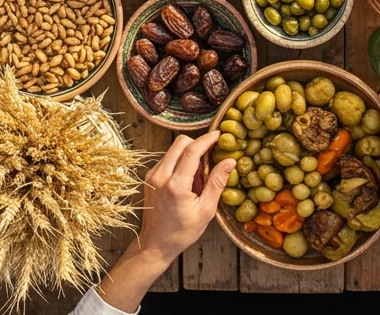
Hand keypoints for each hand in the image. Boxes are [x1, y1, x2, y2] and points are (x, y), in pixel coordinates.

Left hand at [138, 132, 234, 263]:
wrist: (155, 244)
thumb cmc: (182, 232)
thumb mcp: (205, 210)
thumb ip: (217, 183)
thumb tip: (230, 160)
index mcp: (175, 185)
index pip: (192, 151)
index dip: (207, 139)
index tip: (219, 135)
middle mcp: (160, 176)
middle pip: (181, 142)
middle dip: (197, 144)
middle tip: (209, 159)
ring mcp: (152, 175)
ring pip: (173, 149)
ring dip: (188, 154)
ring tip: (196, 177)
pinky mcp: (149, 176)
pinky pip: (168, 158)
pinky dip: (180, 162)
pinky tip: (186, 181)